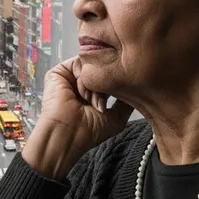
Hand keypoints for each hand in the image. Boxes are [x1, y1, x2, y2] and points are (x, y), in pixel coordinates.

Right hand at [22, 57, 132, 180]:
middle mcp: (81, 84)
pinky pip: (77, 63)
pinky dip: (84, 76)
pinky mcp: (58, 73)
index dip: (118, 82)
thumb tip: (140, 88)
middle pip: (101, 69)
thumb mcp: (117, 118)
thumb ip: (128, 102)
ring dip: (94, 83)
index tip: (121, 94)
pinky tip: (82, 94)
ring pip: (91, 66)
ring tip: (90, 102)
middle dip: (106, 83)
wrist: (67, 135)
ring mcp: (70, 77)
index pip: (109, 78)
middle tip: (101, 104)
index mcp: (93, 94)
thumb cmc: (88, 132)